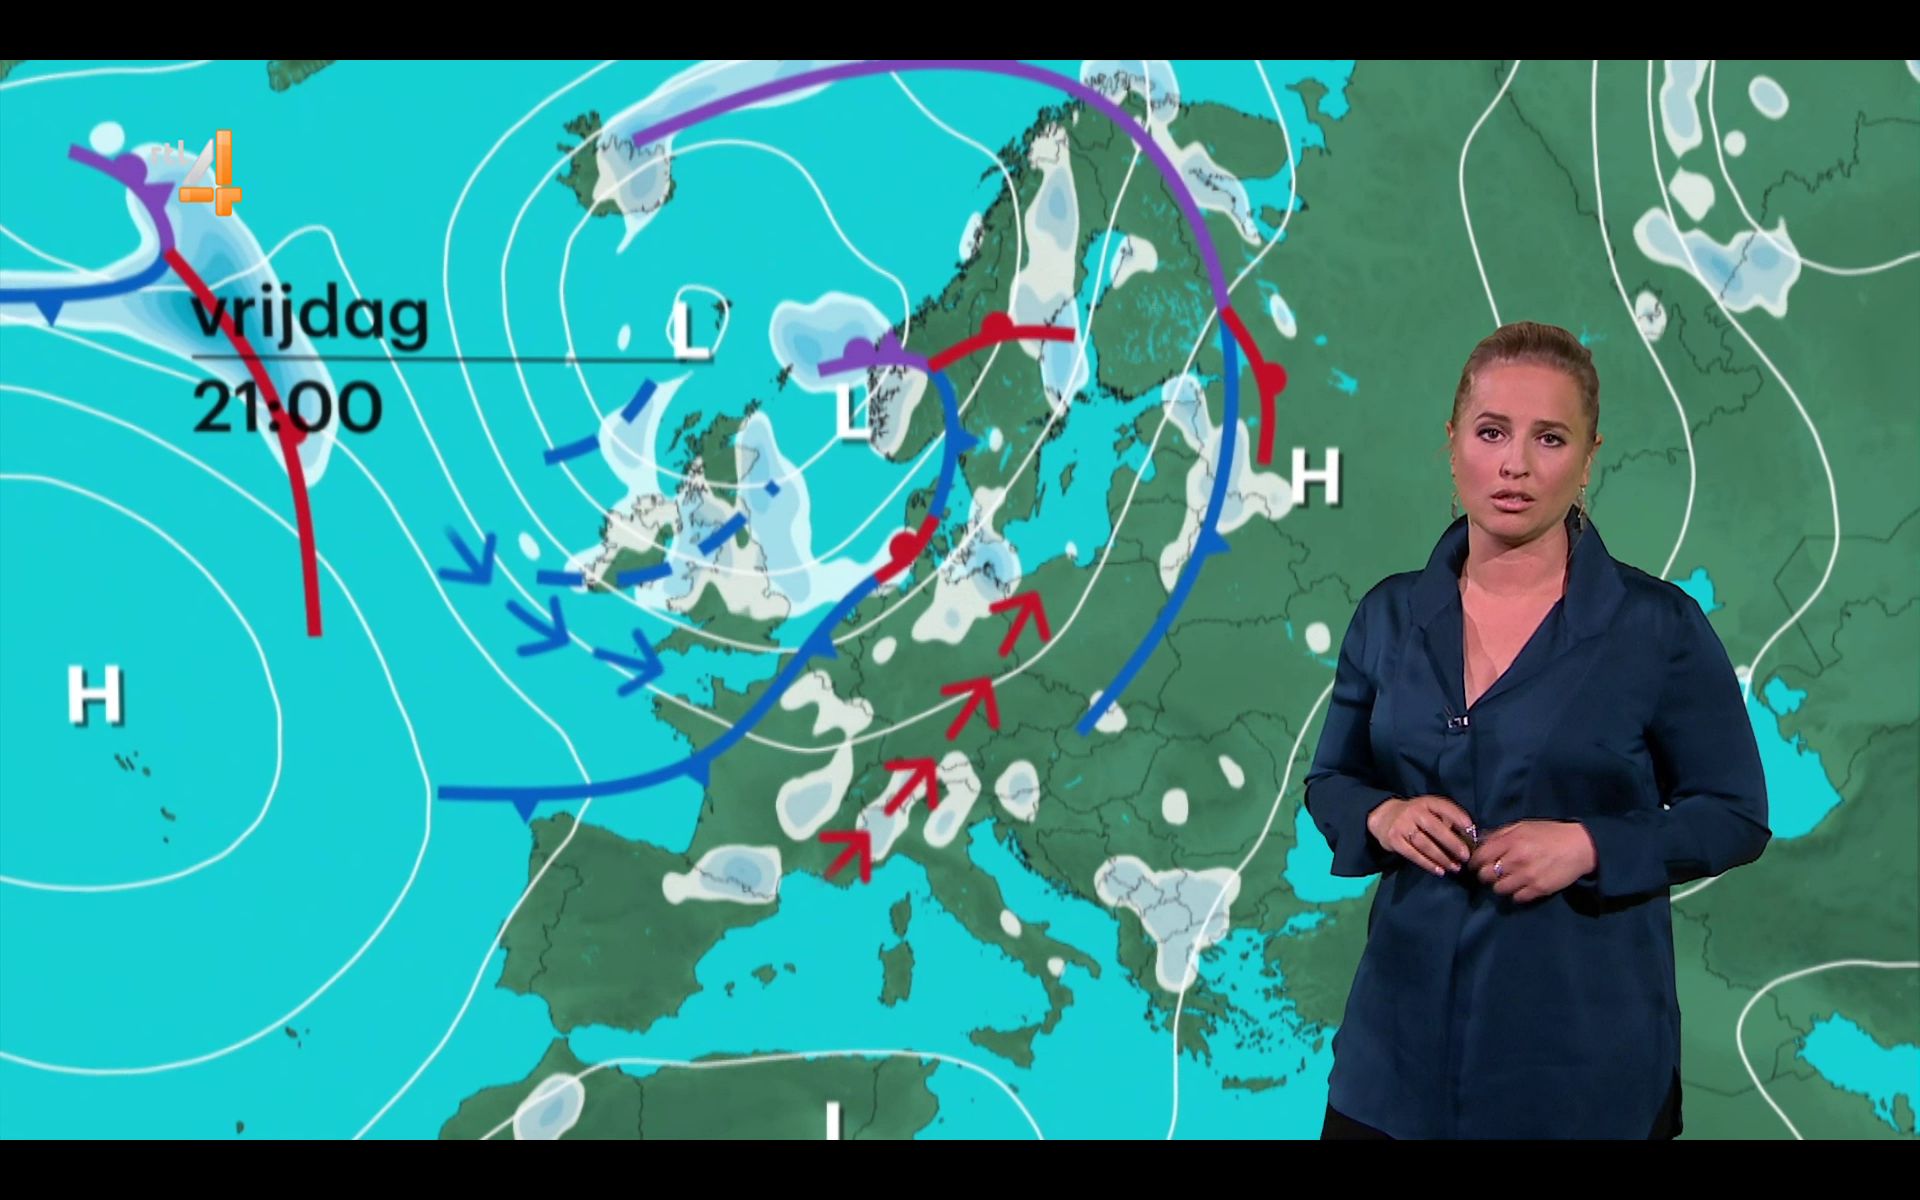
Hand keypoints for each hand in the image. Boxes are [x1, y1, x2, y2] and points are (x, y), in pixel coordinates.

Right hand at [1366, 795, 1475, 877]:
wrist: (1383, 817)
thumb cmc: (1415, 816)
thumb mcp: (1428, 810)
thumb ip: (1445, 820)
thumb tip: (1467, 837)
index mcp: (1426, 802)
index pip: (1443, 807)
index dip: (1457, 816)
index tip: (1470, 828)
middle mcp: (1413, 811)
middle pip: (1434, 828)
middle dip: (1452, 843)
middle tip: (1465, 856)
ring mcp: (1402, 825)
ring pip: (1424, 844)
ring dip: (1442, 857)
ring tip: (1455, 867)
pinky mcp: (1394, 840)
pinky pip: (1413, 854)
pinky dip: (1427, 864)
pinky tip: (1439, 870)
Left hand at [1467, 821, 1598, 902]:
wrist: (1579, 846)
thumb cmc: (1549, 834)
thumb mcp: (1522, 826)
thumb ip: (1500, 834)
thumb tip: (1479, 843)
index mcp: (1511, 841)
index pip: (1479, 857)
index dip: (1474, 862)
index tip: (1475, 864)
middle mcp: (1516, 859)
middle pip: (1486, 875)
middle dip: (1485, 875)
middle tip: (1492, 873)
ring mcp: (1527, 876)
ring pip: (1499, 889)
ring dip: (1500, 886)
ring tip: (1507, 880)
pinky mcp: (1539, 889)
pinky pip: (1516, 898)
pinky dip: (1516, 894)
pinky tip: (1521, 887)